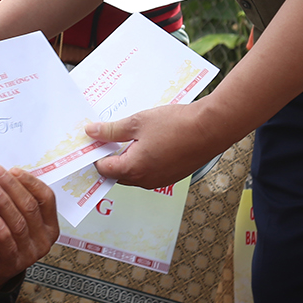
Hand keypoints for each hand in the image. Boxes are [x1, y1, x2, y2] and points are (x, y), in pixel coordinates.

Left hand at [0, 165, 59, 289]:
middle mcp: (44, 239)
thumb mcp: (13, 215)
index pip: (46, 198)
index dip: (30, 182)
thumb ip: (15, 198)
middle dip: (12, 187)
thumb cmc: (3, 236)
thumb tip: (6, 173)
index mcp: (50, 224)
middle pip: (31, 207)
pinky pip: (8, 244)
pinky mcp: (13, 264)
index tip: (13, 170)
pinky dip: (1, 230)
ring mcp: (30, 253)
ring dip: (3, 202)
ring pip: (19, 223)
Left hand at [86, 101, 232, 189]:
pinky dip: (144, 160)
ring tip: (130, 137)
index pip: (103, 169)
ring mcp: (160, 180)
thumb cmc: (176, 124)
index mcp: (133, 169)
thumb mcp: (138, 122)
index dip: (95, 155)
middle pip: (117, 174)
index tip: (93, 142)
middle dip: (111, 157)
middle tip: (109, 137)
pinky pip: (150, 172)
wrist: (210, 129)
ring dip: (128, 159)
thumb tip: (92, 133)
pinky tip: (149, 142)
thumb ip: (112, 130)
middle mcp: (145, 181)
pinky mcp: (172, 176)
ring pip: (134, 174)